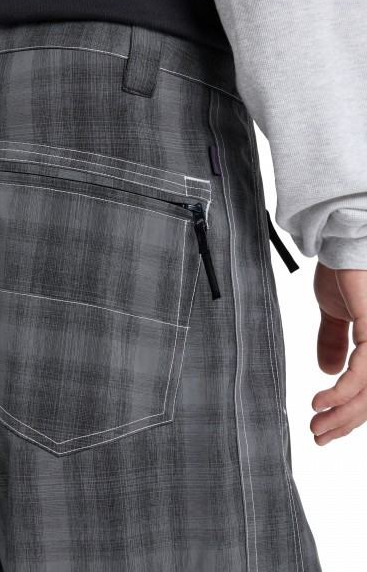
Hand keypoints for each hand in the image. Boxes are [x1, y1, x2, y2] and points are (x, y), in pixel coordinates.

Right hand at [310, 262, 366, 444]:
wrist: (344, 243)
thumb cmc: (343, 271)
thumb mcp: (335, 313)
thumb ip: (333, 341)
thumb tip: (327, 371)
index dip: (349, 412)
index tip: (324, 428)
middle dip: (345, 422)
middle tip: (318, 436)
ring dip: (343, 414)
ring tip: (317, 428)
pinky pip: (363, 373)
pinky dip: (342, 392)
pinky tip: (321, 402)